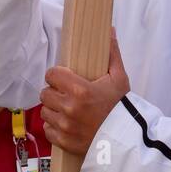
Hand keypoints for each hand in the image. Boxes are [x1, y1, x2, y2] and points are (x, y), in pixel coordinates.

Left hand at [40, 28, 129, 155]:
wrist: (125, 138)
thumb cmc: (122, 107)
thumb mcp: (119, 78)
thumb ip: (111, 53)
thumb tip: (109, 30)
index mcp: (80, 89)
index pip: (52, 74)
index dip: (57, 75)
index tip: (64, 77)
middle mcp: (69, 107)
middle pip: (45, 93)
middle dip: (54, 92)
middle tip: (66, 94)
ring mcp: (65, 126)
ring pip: (45, 111)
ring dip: (53, 109)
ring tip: (66, 109)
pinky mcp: (63, 141)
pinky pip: (48, 130)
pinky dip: (54, 127)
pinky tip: (66, 123)